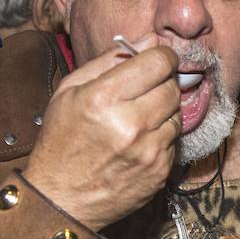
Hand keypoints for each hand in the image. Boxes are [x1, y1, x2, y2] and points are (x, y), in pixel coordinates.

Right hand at [22, 35, 179, 228]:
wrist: (61, 199)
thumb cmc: (62, 140)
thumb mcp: (70, 91)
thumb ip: (108, 60)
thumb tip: (146, 40)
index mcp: (104, 98)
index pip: (158, 62)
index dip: (162, 56)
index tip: (157, 60)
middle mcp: (131, 124)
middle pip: (172, 87)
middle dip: (162, 83)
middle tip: (144, 90)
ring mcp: (148, 151)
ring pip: (178, 114)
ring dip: (163, 111)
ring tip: (138, 119)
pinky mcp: (160, 172)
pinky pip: (174, 141)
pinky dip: (161, 137)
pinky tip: (138, 142)